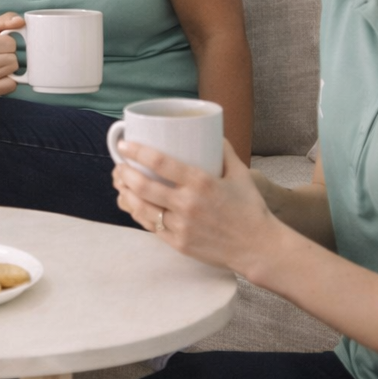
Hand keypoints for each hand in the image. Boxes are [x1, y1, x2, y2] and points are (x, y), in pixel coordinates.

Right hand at [0, 12, 23, 97]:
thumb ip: (6, 20)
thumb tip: (20, 22)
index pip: (9, 43)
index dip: (10, 43)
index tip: (1, 46)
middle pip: (12, 59)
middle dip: (11, 56)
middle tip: (0, 56)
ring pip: (12, 71)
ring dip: (10, 68)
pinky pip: (11, 85)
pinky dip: (10, 81)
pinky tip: (0, 77)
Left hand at [112, 138, 279, 273]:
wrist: (258, 248)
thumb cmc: (250, 209)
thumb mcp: (240, 173)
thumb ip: (224, 150)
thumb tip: (212, 131)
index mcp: (201, 183)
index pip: (161, 163)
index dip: (138, 152)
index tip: (125, 144)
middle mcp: (188, 204)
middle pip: (144, 186)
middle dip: (125, 173)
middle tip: (119, 165)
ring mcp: (182, 226)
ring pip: (142, 209)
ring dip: (126, 194)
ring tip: (121, 183)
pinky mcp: (179, 244)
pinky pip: (151, 227)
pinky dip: (138, 214)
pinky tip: (133, 205)